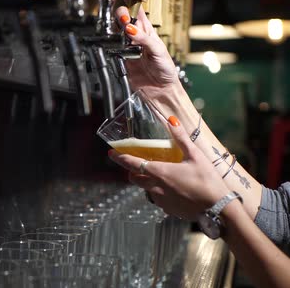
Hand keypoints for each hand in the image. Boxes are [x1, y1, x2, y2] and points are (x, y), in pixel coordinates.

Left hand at [108, 116, 230, 219]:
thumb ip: (181, 138)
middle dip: (132, 171)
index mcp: (159, 172)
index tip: (111, 153)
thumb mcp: (195, 156)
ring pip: (146, 189)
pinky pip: (158, 199)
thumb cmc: (208, 181)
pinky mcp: (168, 210)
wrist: (219, 210)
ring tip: (161, 176)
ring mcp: (160, 200)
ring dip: (147, 182)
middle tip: (138, 163)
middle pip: (134, 178)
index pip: (132, 163)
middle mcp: (155, 187)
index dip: (120, 157)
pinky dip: (160, 192)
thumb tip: (171, 120)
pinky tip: (174, 189)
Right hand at [114, 0, 180, 99]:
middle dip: (120, 14)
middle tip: (122, 19)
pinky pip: (112, 49)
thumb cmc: (166, 69)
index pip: (137, 11)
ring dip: (114, 28)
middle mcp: (136, 38)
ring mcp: (127, 48)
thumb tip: (130, 28)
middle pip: (123, 19)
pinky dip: (109, 44)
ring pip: (116, 32)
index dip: (130, 0)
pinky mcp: (121, 60)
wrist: (160, 90)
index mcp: (148, 32)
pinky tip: (111, 42)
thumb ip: (144, 40)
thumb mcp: (158, 51)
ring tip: (117, 28)